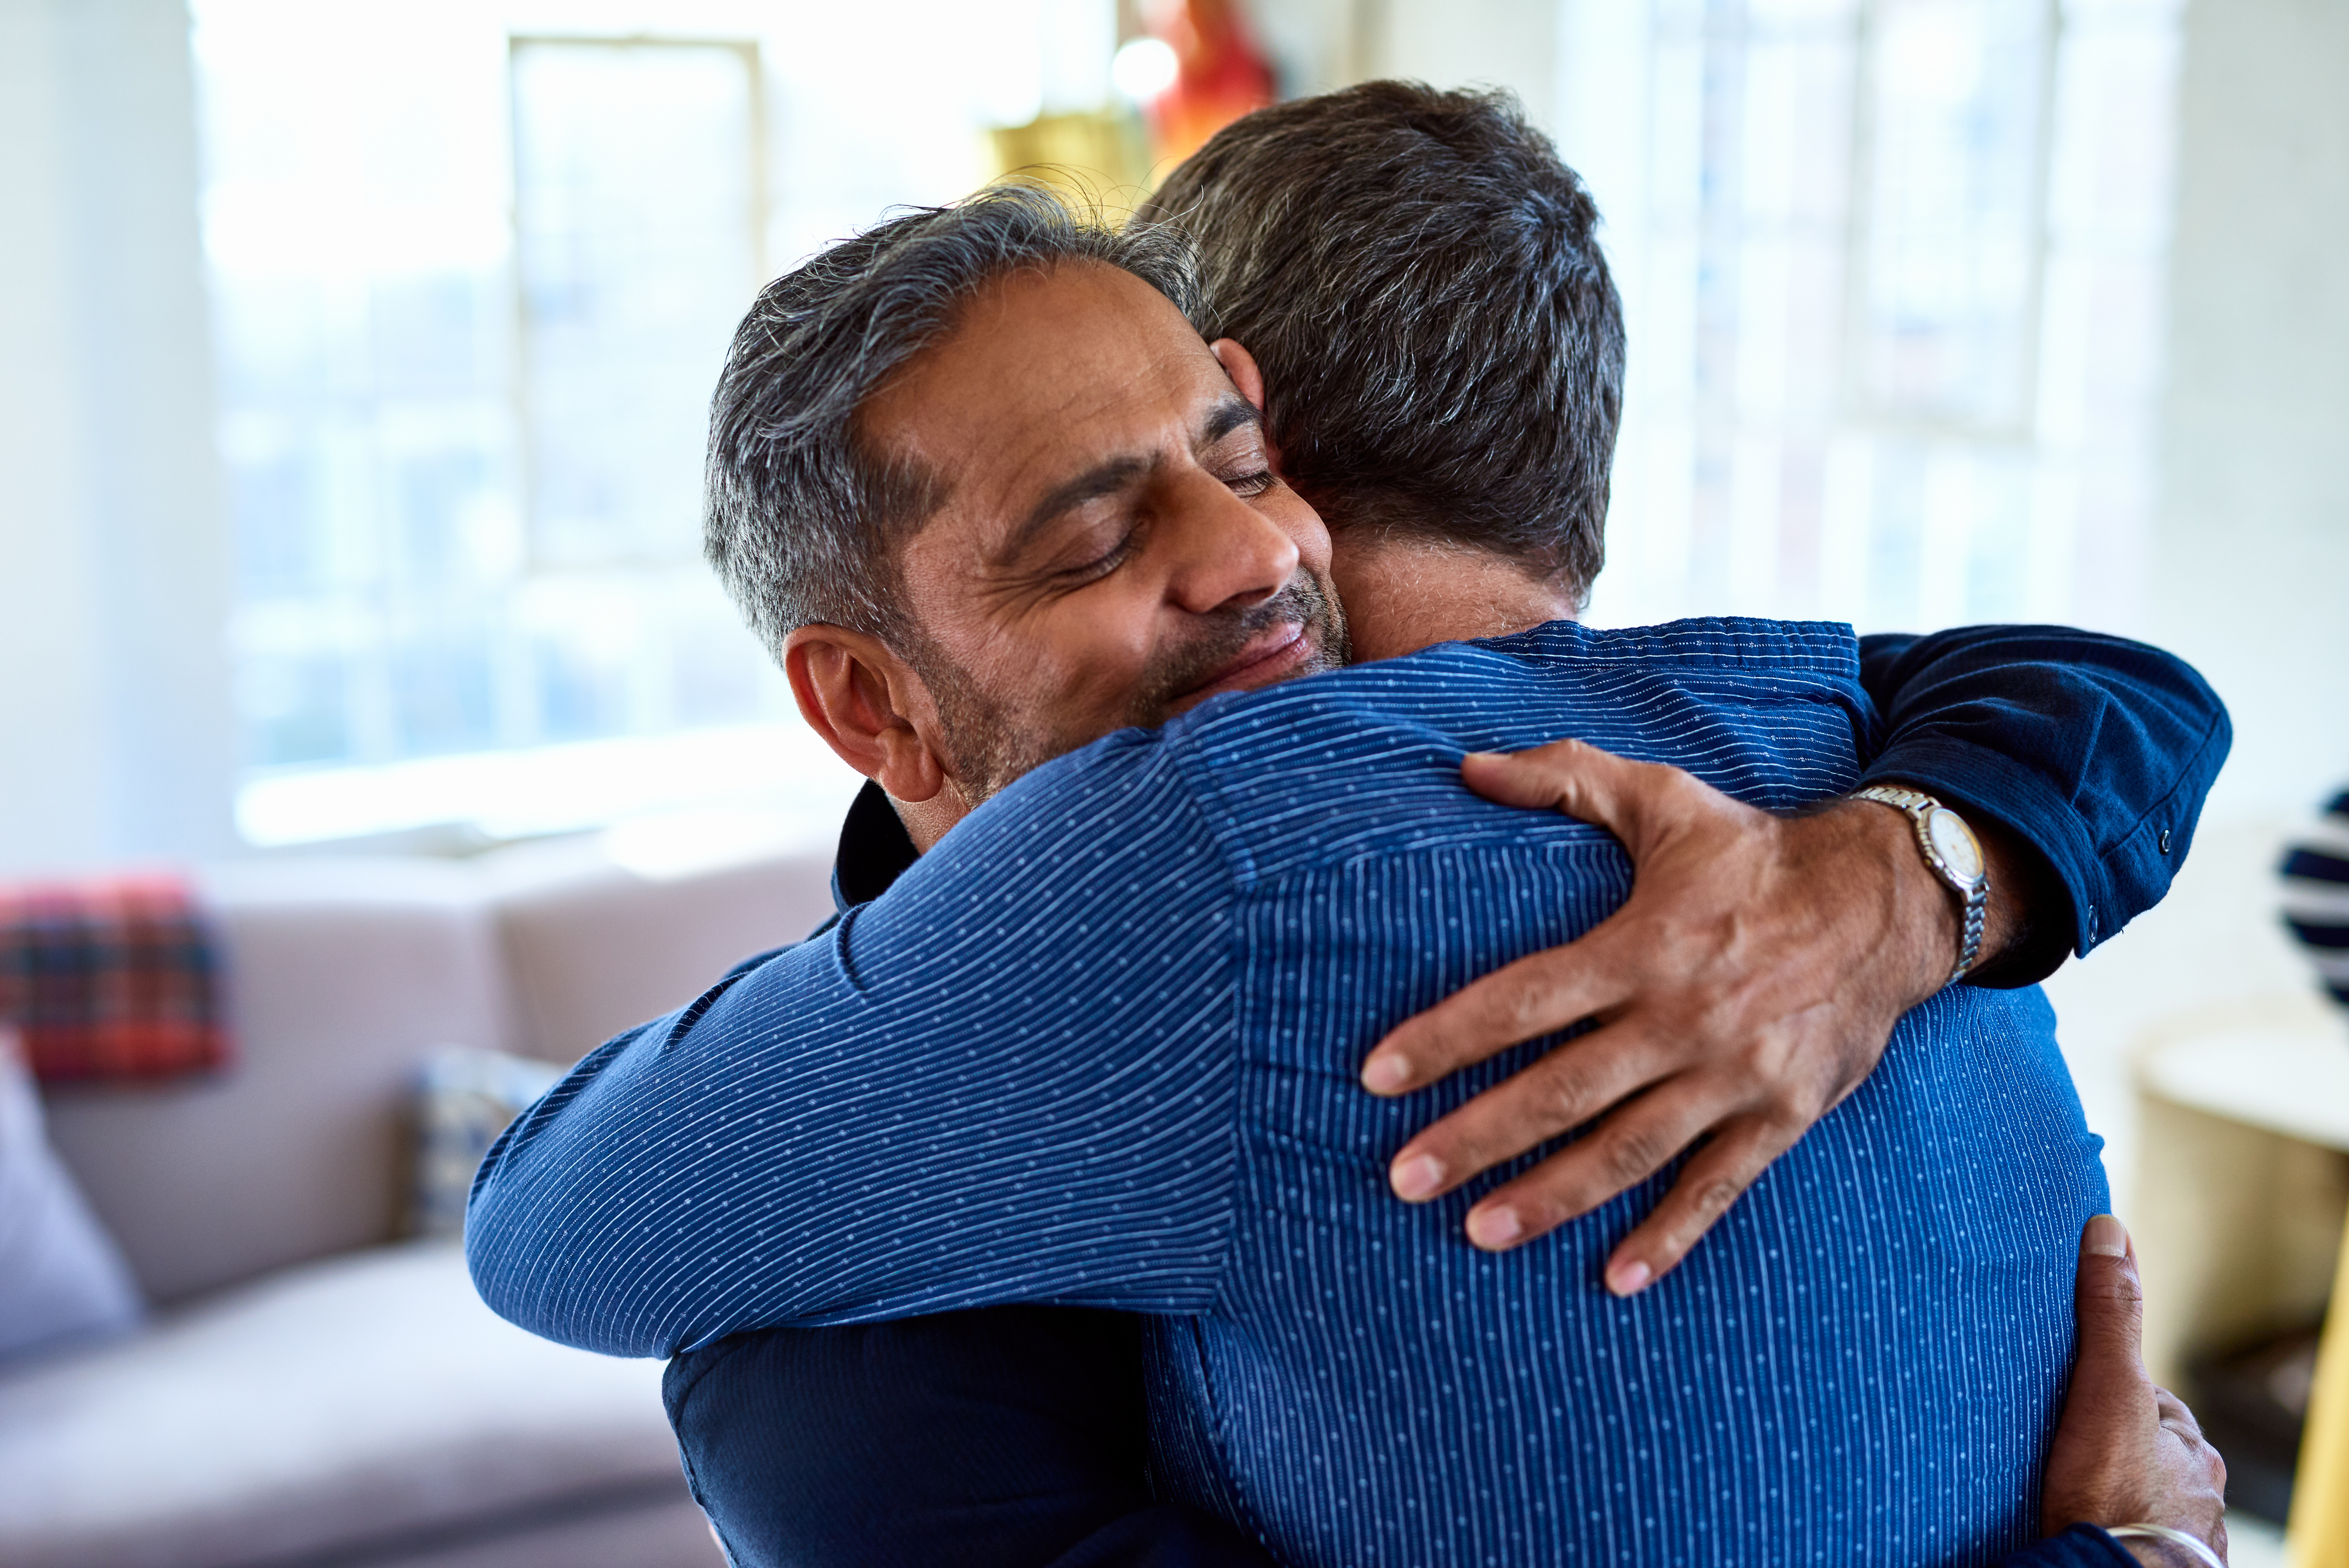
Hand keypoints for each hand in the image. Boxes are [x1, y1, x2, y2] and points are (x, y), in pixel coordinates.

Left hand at [1359, 740, 1970, 1291]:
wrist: (1889, 900)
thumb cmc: (1753, 851)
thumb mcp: (1664, 798)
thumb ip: (1564, 777)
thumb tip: (1466, 767)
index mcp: (1643, 945)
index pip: (1524, 999)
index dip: (1447, 1037)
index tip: (1377, 1076)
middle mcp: (1684, 1016)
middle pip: (1562, 1090)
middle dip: (1478, 1136)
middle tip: (1403, 1179)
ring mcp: (1736, 1072)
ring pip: (1629, 1149)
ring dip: (1553, 1196)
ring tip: (1479, 1231)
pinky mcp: (1784, 1113)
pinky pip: (1718, 1185)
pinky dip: (1670, 1236)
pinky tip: (1617, 1280)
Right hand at [2042, 1215, 2227, 1564]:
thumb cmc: (2112, 1490)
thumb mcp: (2107, 1387)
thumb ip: (2108, 1314)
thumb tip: (2109, 1230)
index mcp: (2191, 1446)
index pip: (2145, 1401)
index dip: (2101, 1390)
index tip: (2064, 1396)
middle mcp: (2197, 1490)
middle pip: (2141, 1449)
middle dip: (2103, 1443)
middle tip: (2055, 1444)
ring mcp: (2178, 1532)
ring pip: (2136, 1494)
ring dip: (2103, 1489)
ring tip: (2057, 1489)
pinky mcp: (2149, 1561)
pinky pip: (2124, 1533)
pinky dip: (2102, 1526)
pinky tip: (2074, 1524)